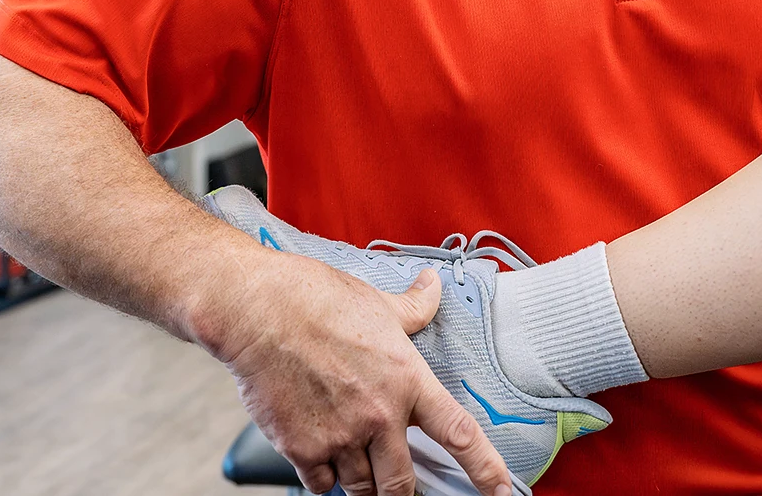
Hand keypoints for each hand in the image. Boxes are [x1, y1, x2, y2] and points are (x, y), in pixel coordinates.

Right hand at [208, 254, 510, 495]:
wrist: (259, 310)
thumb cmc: (317, 299)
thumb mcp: (378, 302)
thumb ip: (414, 306)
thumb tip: (434, 285)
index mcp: (406, 380)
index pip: (459, 433)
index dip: (486, 469)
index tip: (502, 492)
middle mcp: (379, 415)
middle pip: (403, 484)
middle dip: (403, 492)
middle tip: (399, 486)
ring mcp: (340, 436)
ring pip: (362, 489)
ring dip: (362, 484)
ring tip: (355, 462)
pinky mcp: (301, 448)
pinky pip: (321, 486)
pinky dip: (324, 481)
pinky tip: (321, 460)